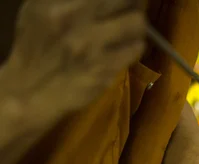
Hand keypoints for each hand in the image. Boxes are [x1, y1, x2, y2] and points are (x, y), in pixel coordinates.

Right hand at [4, 0, 145, 127]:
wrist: (31, 90)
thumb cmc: (35, 46)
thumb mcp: (40, 9)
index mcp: (61, 5)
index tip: (124, 1)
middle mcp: (78, 23)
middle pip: (127, 1)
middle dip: (133, 5)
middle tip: (129, 11)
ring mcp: (94, 47)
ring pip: (137, 24)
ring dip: (136, 27)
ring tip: (127, 32)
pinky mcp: (106, 68)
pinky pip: (136, 49)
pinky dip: (134, 47)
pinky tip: (123, 50)